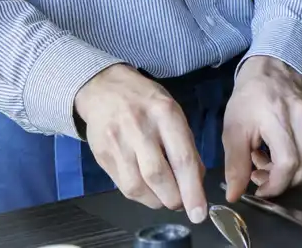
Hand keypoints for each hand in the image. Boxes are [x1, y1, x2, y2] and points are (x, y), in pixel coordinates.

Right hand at [73, 64, 207, 221]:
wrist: (104, 88)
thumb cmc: (146, 102)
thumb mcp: (173, 112)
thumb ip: (185, 144)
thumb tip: (197, 181)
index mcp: (165, 114)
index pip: (182, 159)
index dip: (192, 190)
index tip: (200, 212)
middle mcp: (140, 129)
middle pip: (158, 176)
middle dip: (175, 199)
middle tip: (184, 205)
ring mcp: (117, 143)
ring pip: (137, 186)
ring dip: (157, 201)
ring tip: (167, 199)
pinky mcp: (102, 156)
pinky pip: (123, 186)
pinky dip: (140, 196)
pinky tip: (149, 192)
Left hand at [221, 56, 301, 201]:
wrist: (271, 74)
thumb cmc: (249, 101)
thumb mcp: (233, 131)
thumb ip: (235, 165)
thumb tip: (235, 195)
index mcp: (279, 117)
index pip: (288, 162)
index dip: (275, 184)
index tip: (259, 190)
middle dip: (279, 181)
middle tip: (258, 173)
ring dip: (286, 173)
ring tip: (266, 159)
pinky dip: (297, 163)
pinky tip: (279, 152)